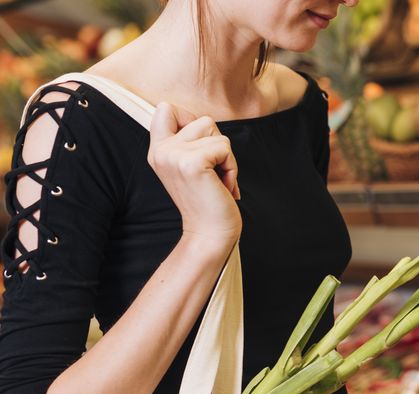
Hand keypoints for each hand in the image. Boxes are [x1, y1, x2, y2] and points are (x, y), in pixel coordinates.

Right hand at [148, 102, 241, 253]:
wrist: (210, 233)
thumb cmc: (208, 199)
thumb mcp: (192, 165)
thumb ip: (190, 141)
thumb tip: (205, 121)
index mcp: (158, 150)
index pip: (166, 108)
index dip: (191, 120)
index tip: (201, 150)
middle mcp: (161, 150)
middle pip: (202, 120)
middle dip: (218, 144)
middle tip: (213, 172)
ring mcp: (174, 155)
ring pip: (215, 131)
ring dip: (226, 157)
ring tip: (218, 179)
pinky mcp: (192, 163)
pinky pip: (224, 147)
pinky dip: (231, 166)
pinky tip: (223, 185)